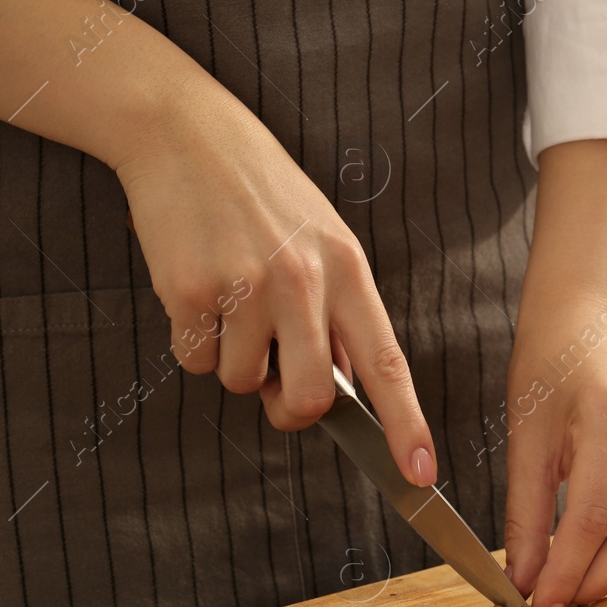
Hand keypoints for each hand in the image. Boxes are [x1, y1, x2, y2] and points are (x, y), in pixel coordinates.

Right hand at [116, 77, 436, 483]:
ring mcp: (247, 286)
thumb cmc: (260, 194)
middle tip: (271, 376)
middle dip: (287, 407)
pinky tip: (195, 286)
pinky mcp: (192, 290)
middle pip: (308, 399)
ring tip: (229, 294)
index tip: (420, 472)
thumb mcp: (321, 241)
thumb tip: (340, 390)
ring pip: (241, 382)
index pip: (387, 363)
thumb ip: (336, 314)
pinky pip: (193, 360)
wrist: (186, 134)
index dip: (405, 424)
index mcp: (349, 270)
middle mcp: (305, 281)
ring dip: (231, 357)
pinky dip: (191, 339)